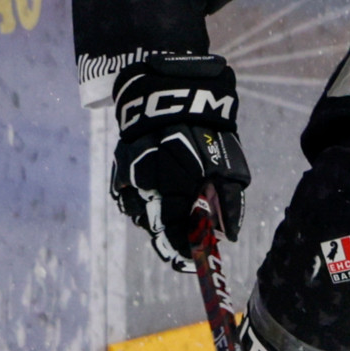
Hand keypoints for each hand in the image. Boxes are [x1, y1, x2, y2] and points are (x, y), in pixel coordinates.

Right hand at [111, 55, 250, 271]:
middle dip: (170, 237)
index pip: (175, 235)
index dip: (182, 252)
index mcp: (175, 188)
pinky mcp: (120, 165)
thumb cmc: (206, 128)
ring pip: (139, 211)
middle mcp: (148, 186)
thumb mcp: (228, 164)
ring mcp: (131, 176)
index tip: (191, 262)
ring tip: (173, 207)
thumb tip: (229, 235)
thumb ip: (228, 202)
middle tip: (183, 244)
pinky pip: (127, 194)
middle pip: (154, 227)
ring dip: (155, 215)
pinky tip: (155, 190)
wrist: (170, 89)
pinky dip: (141, 197)